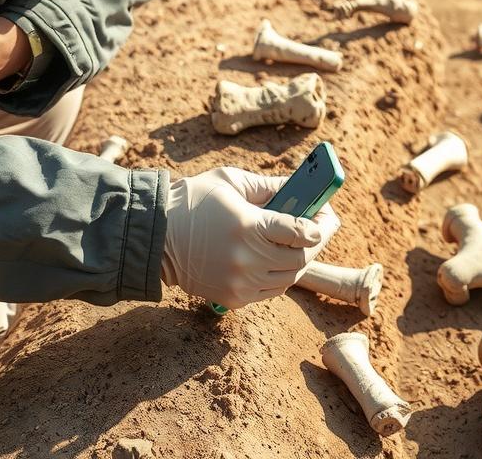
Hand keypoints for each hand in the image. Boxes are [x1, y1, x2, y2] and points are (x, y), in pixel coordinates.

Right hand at [161, 166, 340, 308]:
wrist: (154, 236)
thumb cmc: (193, 201)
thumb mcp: (231, 181)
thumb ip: (268, 186)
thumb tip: (300, 187)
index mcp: (248, 227)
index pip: (301, 232)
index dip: (321, 224)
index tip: (327, 215)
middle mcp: (247, 260)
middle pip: (301, 258)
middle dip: (319, 242)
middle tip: (325, 228)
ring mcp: (240, 283)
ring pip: (290, 278)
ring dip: (302, 260)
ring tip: (305, 242)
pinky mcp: (232, 298)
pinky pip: (272, 291)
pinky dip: (283, 276)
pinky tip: (282, 259)